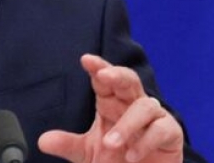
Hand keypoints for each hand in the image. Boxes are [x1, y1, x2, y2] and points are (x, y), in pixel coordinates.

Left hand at [38, 54, 182, 162]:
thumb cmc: (116, 161)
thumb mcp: (87, 154)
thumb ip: (68, 145)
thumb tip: (43, 140)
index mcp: (112, 103)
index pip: (104, 80)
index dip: (97, 67)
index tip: (85, 60)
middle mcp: (132, 105)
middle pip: (129, 80)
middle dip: (117, 74)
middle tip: (104, 75)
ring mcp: (154, 118)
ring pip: (145, 106)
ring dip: (127, 124)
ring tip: (109, 143)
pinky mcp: (171, 134)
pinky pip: (162, 128)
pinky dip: (146, 141)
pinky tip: (131, 156)